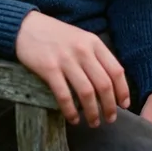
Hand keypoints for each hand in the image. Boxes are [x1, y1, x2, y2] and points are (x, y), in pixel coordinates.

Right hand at [15, 12, 129, 126]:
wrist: (28, 27)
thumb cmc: (56, 35)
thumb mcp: (81, 38)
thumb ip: (95, 55)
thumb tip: (110, 82)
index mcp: (93, 42)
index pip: (116, 70)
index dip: (122, 90)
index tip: (124, 104)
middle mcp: (82, 50)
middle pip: (104, 84)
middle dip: (110, 106)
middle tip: (110, 119)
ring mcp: (66, 59)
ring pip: (87, 92)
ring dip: (93, 112)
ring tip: (94, 123)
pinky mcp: (49, 68)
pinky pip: (64, 95)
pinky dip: (71, 110)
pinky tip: (73, 119)